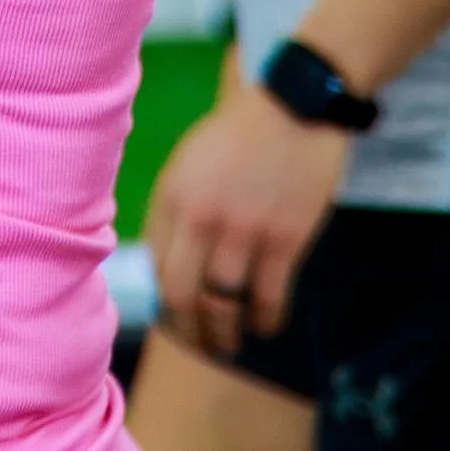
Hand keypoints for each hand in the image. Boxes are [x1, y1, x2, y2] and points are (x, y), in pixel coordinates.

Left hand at [145, 79, 348, 358]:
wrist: (294, 106)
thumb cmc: (237, 137)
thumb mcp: (187, 165)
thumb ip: (174, 213)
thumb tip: (165, 267)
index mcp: (172, 198)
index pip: (155, 268)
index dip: (163, 303)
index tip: (174, 318)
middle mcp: (201, 219)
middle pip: (183, 296)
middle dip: (189, 331)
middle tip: (200, 343)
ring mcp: (244, 232)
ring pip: (224, 305)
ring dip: (225, 335)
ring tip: (229, 344)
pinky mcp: (285, 240)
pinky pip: (268, 298)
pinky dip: (265, 321)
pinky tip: (265, 327)